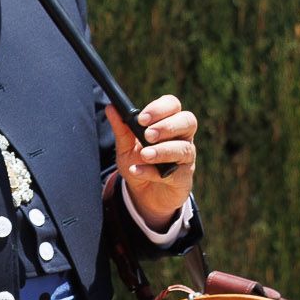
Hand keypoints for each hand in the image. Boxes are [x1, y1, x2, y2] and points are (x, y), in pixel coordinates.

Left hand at [110, 93, 196, 226]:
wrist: (143, 193)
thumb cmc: (138, 163)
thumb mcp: (126, 146)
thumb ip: (121, 128)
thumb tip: (111, 108)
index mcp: (168, 122)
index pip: (172, 105)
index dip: (160, 109)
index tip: (141, 118)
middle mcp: (182, 137)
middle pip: (188, 121)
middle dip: (166, 126)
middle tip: (147, 135)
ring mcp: (185, 158)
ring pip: (184, 148)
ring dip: (163, 150)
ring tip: (145, 155)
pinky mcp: (184, 178)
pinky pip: (174, 173)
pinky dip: (152, 172)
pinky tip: (137, 170)